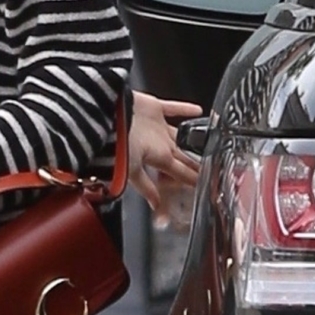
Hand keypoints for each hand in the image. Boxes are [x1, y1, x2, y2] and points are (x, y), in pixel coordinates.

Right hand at [128, 93, 203, 212]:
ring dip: (191, 140)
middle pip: (182, 156)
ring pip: (181, 135)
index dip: (191, 179)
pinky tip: (197, 111)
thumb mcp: (132, 169)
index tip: (203, 184)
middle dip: (193, 164)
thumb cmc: (116, 141)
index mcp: (157, 158)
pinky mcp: (153, 108)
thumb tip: (154, 206)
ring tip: (204, 143)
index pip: (180, 173)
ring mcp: (156, 127)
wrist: (105, 116)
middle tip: (209, 167)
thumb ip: (145, 187)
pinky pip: (174, 109)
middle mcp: (158, 144)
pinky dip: (185, 110)